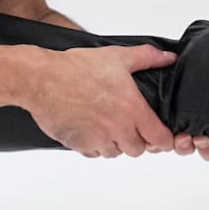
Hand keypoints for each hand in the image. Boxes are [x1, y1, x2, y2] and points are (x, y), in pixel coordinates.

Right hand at [25, 44, 176, 158]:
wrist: (41, 79)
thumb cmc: (75, 68)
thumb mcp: (116, 56)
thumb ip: (147, 57)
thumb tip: (167, 57)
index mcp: (132, 110)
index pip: (160, 139)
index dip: (162, 138)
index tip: (158, 134)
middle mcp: (118, 129)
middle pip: (138, 150)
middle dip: (136, 139)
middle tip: (128, 125)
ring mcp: (97, 139)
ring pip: (115, 153)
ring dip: (114, 142)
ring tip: (106, 124)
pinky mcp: (79, 145)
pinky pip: (93, 153)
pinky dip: (94, 145)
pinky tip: (89, 128)